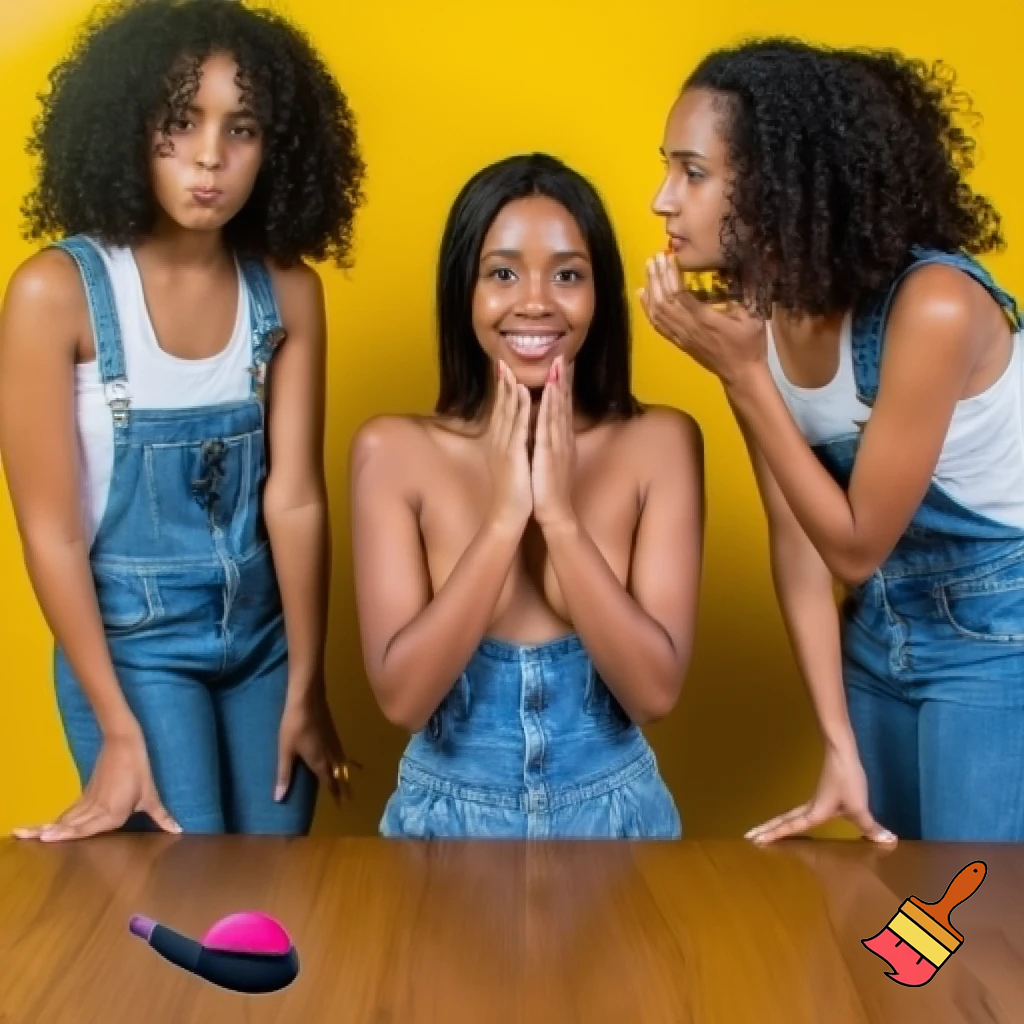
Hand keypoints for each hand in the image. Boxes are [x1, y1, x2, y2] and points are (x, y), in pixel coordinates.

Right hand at [14, 729, 180, 840]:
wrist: (125, 744)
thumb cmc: (139, 771)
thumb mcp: (151, 796)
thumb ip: (161, 817)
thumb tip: (177, 831)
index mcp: (112, 814)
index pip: (85, 829)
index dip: (65, 834)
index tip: (44, 837)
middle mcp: (96, 810)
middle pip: (69, 825)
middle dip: (48, 832)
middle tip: (22, 836)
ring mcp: (89, 802)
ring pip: (65, 818)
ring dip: (46, 826)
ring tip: (22, 832)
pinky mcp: (86, 795)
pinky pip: (70, 812)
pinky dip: (57, 821)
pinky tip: (46, 828)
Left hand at [276, 687, 357, 804]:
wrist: (307, 699)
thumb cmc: (294, 726)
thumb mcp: (285, 751)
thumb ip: (284, 774)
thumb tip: (279, 799)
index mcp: (319, 761)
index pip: (329, 781)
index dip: (334, 793)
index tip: (341, 805)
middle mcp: (329, 754)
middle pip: (339, 773)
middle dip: (343, 786)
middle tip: (348, 798)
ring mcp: (333, 741)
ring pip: (341, 762)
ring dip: (344, 773)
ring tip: (347, 780)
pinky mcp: (332, 732)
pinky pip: (341, 751)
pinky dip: (343, 759)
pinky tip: (340, 756)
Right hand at [485, 359, 532, 530]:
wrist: (508, 515)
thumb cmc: (514, 492)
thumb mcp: (513, 465)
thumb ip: (515, 448)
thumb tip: (520, 435)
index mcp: (502, 443)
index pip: (502, 411)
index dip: (503, 390)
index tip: (504, 370)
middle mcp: (500, 441)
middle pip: (501, 407)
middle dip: (503, 383)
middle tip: (502, 361)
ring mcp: (505, 446)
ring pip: (507, 411)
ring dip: (509, 388)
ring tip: (510, 367)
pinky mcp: (513, 454)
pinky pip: (517, 425)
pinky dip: (519, 407)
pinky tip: (522, 391)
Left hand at [531, 355, 576, 529]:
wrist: (555, 513)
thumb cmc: (550, 490)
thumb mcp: (551, 462)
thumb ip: (550, 445)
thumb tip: (545, 431)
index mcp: (561, 441)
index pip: (562, 408)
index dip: (563, 386)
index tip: (562, 365)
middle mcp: (563, 439)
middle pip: (564, 404)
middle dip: (563, 379)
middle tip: (563, 354)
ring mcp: (558, 444)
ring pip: (559, 409)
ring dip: (558, 385)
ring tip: (558, 363)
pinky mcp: (550, 452)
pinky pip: (549, 424)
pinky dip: (549, 405)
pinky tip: (548, 390)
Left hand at [638, 252, 767, 388]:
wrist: (740, 373)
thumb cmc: (749, 343)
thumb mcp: (754, 315)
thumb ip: (748, 290)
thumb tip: (746, 264)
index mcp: (705, 318)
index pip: (679, 293)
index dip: (670, 274)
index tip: (667, 257)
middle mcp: (688, 327)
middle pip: (664, 300)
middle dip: (657, 277)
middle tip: (654, 257)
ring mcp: (681, 336)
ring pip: (658, 312)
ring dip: (651, 289)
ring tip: (649, 270)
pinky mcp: (679, 342)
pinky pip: (658, 325)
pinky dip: (648, 309)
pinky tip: (643, 295)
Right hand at [744, 741, 896, 845]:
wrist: (842, 753)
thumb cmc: (846, 779)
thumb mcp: (859, 806)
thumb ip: (870, 827)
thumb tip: (887, 841)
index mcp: (815, 813)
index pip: (791, 827)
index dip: (774, 834)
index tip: (754, 839)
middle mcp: (811, 808)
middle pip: (784, 820)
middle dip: (768, 829)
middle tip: (750, 836)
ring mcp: (815, 800)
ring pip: (791, 815)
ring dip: (777, 823)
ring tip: (766, 831)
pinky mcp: (822, 795)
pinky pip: (801, 811)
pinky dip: (791, 818)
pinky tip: (799, 820)